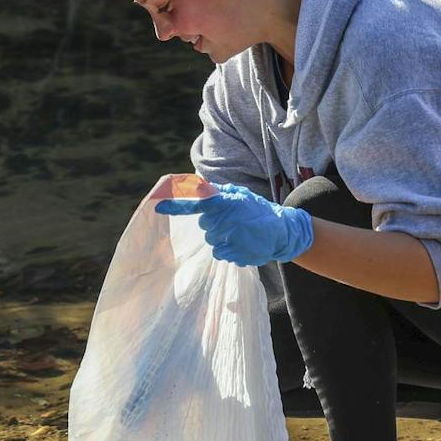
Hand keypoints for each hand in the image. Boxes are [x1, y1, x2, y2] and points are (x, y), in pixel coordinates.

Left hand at [155, 182, 313, 265]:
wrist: (282, 232)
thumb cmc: (259, 211)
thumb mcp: (242, 195)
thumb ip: (220, 192)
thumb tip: (200, 187)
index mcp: (226, 203)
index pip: (197, 202)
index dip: (176, 204)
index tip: (158, 206)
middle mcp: (225, 220)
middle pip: (205, 225)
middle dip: (216, 222)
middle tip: (234, 221)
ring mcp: (229, 238)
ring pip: (212, 239)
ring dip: (223, 236)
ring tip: (241, 233)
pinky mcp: (233, 253)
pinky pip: (219, 252)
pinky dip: (228, 249)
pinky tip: (242, 243)